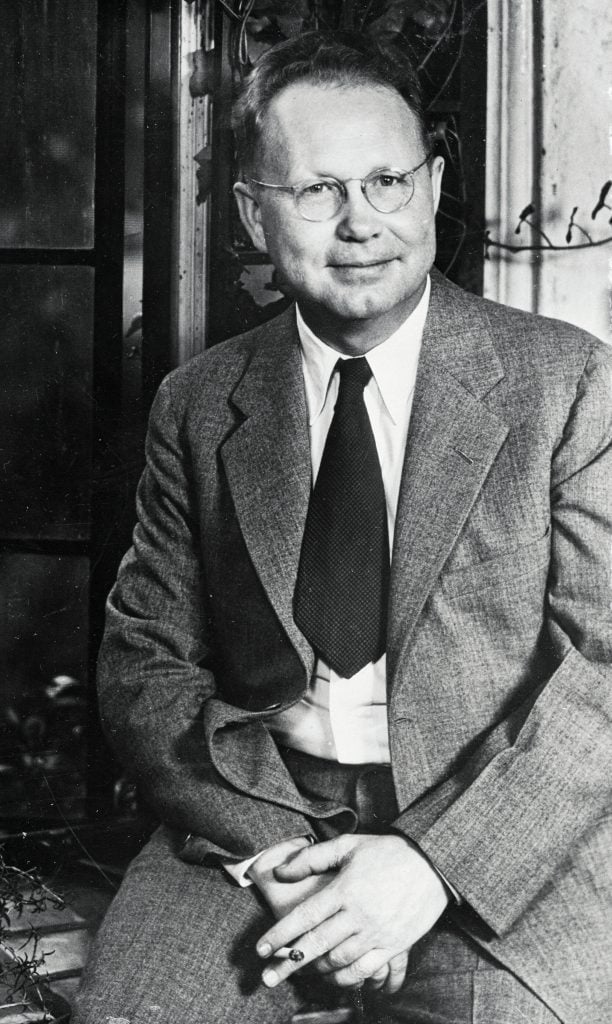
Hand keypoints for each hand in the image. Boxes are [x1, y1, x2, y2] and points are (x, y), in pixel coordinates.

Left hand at [256, 834, 448, 991]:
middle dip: (288, 964)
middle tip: (267, 978)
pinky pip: (365, 971)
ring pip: (339, 962)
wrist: (433, 864)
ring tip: (303, 970)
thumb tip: (280, 872)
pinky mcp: (394, 945)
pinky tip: (335, 977)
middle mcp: (358, 914)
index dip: (279, 935)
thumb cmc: (388, 852)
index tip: (260, 950)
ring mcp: (377, 932)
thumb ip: (312, 858)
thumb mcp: (348, 845)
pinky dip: (346, 978)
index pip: (304, 917)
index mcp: (344, 889)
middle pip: (317, 945)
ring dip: (317, 970)